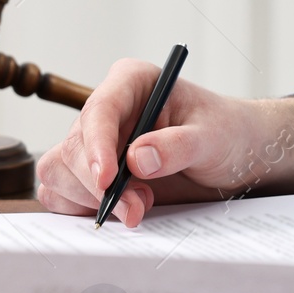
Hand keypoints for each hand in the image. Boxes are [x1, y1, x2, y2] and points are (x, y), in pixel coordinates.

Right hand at [35, 60, 293, 225]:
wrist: (233, 156)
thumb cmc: (225, 134)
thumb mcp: (212, 137)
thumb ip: (178, 146)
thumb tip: (137, 158)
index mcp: (131, 82)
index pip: (100, 109)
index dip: (97, 145)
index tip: (108, 179)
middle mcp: (106, 109)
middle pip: (75, 146)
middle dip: (100, 185)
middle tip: (136, 208)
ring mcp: (93, 141)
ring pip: (61, 170)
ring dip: (91, 199)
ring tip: (139, 207)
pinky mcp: (88, 171)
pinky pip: (61, 191)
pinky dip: (81, 208)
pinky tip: (118, 210)